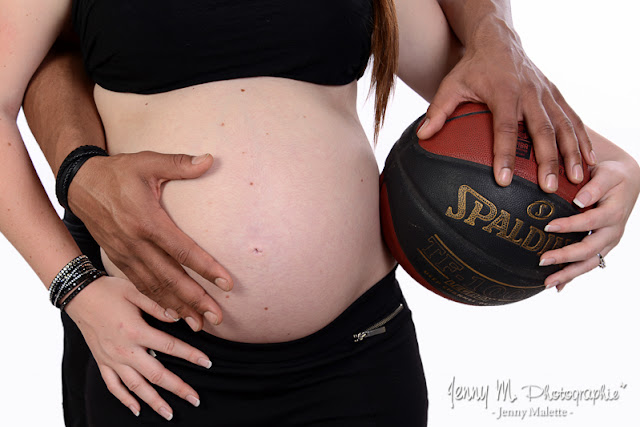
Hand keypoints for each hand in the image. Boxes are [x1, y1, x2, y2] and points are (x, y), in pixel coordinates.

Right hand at [65, 276, 212, 419]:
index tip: (207, 363)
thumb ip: (159, 306)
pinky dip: (125, 399)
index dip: (191, 355)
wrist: (79, 295)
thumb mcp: (136, 291)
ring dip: (154, 402)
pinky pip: (113, 386)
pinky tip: (136, 410)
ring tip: (170, 414)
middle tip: (195, 399)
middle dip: (178, 388)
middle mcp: (125, 350)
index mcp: (136, 331)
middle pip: (156, 375)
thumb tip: (180, 317)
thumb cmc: (110, 290)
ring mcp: (112, 359)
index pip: (170, 347)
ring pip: (135, 387)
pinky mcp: (102, 362)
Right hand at [68, 151, 231, 331]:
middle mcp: (136, 244)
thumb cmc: (118, 172)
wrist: (80, 184)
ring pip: (155, 288)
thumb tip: (210, 159)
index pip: (182, 250)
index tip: (226, 283)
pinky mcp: (118, 260)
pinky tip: (173, 314)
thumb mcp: (148, 162)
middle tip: (218, 317)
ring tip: (200, 324)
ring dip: (178, 308)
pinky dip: (158, 303)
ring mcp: (125, 255)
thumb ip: (179, 164)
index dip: (206, 268)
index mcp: (147, 221)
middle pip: (170, 278)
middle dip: (195, 300)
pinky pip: (141, 287)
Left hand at [417, 19, 596, 191]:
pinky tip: (589, 162)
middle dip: (547, 160)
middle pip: (541, 130)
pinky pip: (573, 118)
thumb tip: (421, 136)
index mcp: (503, 92)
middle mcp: (530, 93)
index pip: (505, 128)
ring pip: (564, 126)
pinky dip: (583, 140)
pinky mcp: (556, 95)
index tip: (504, 180)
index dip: (505, 154)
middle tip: (547, 188)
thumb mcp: (451, 85)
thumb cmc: (473, 67)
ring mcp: (546, 93)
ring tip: (576, 179)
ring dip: (572, 153)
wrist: (499, 40)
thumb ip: (438, 111)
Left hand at [538, 149, 639, 289]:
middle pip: (589, 249)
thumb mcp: (607, 174)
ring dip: (568, 274)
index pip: (590, 221)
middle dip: (565, 257)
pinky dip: (573, 276)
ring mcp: (608, 242)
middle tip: (541, 260)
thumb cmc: (612, 175)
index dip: (570, 225)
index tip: (547, 226)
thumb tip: (579, 201)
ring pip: (589, 263)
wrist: (626, 181)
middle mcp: (613, 231)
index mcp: (613, 212)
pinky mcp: (603, 247)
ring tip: (547, 283)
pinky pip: (588, 264)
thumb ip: (594, 187)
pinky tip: (558, 286)